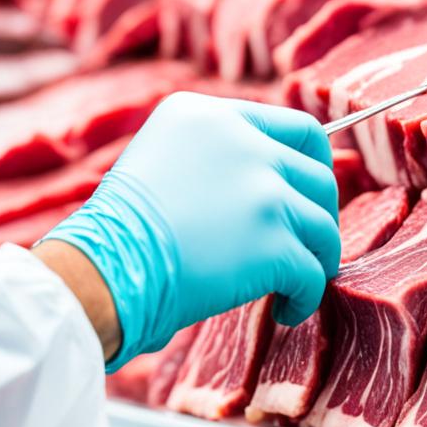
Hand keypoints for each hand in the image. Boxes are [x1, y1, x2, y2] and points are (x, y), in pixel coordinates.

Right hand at [39, 92, 339, 368]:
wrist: (103, 269)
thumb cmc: (117, 230)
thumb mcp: (160, 157)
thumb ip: (212, 155)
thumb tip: (261, 183)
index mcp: (212, 116)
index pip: (299, 129)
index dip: (315, 166)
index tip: (311, 195)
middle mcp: (245, 145)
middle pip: (319, 178)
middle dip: (319, 217)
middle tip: (305, 247)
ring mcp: (264, 194)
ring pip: (324, 227)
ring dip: (317, 259)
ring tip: (294, 285)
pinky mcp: (273, 244)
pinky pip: (312, 274)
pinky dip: (305, 298)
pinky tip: (283, 310)